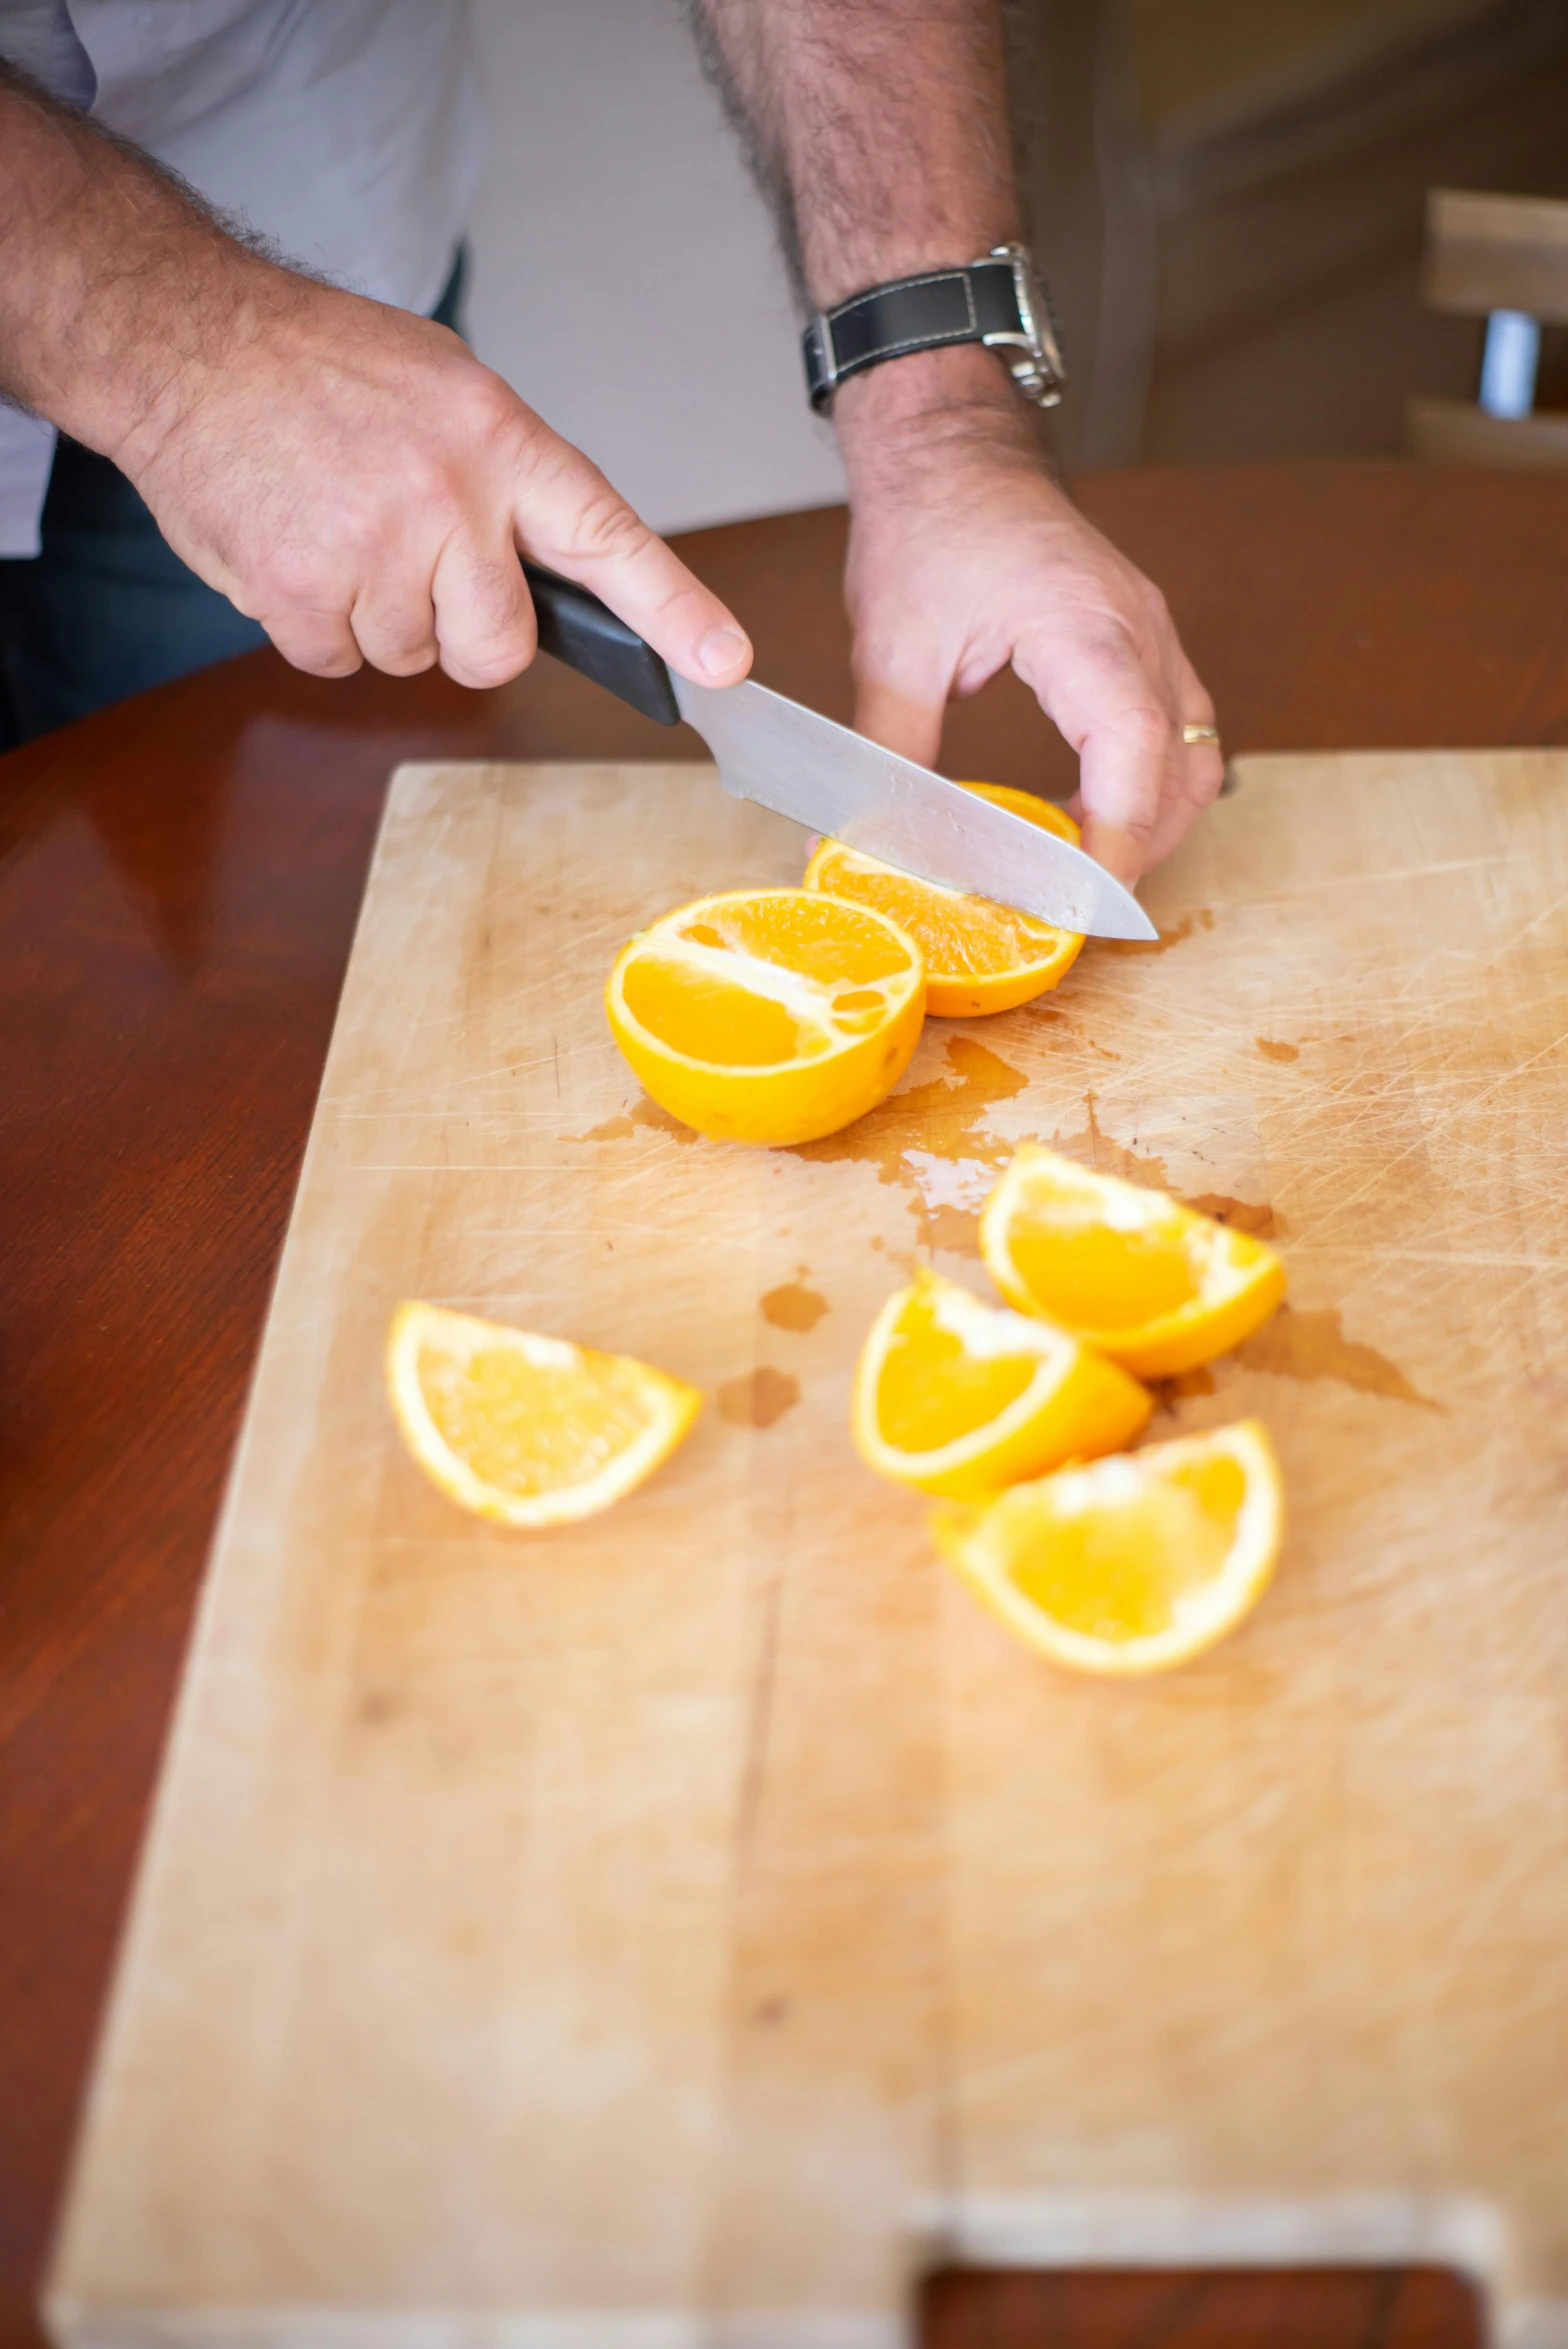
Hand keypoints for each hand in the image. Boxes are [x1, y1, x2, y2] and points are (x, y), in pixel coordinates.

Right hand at [119, 271, 752, 692]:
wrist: (185, 339)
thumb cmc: (318, 365)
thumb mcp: (444, 388)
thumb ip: (503, 482)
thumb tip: (543, 576)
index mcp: (499, 441)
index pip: (608, 538)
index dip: (675, 610)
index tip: (726, 664)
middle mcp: (448, 500)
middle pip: (497, 648)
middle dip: (462, 633)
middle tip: (414, 567)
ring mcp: (374, 550)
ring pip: (409, 657)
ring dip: (373, 616)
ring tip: (333, 526)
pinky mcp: (301, 593)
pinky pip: (337, 661)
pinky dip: (312, 624)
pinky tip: (293, 549)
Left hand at [835, 352, 1221, 882]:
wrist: (952, 449)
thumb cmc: (929, 523)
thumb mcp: (892, 648)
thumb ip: (887, 752)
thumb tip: (864, 839)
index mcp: (1082, 625)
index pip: (1131, 748)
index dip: (1118, 835)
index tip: (1086, 899)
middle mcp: (1136, 628)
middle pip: (1181, 764)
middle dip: (1141, 848)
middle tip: (1078, 910)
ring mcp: (1149, 630)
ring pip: (1193, 749)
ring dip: (1155, 821)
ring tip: (1086, 875)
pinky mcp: (1139, 637)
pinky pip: (1174, 724)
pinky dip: (1148, 783)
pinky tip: (1088, 817)